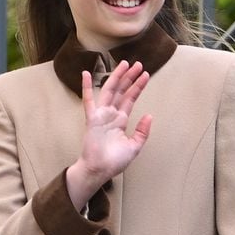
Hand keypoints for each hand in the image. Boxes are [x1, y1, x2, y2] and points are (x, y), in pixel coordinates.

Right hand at [66, 61, 151, 209]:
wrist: (99, 170)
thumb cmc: (115, 161)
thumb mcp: (134, 146)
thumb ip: (142, 131)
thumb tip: (150, 115)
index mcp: (121, 120)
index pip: (130, 99)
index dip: (138, 86)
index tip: (145, 74)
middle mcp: (111, 114)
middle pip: (122, 91)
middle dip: (129, 77)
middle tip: (138, 64)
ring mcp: (101, 115)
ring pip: (109, 91)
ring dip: (116, 77)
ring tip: (124, 64)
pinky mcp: (92, 119)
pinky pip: (88, 101)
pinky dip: (86, 87)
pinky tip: (85, 74)